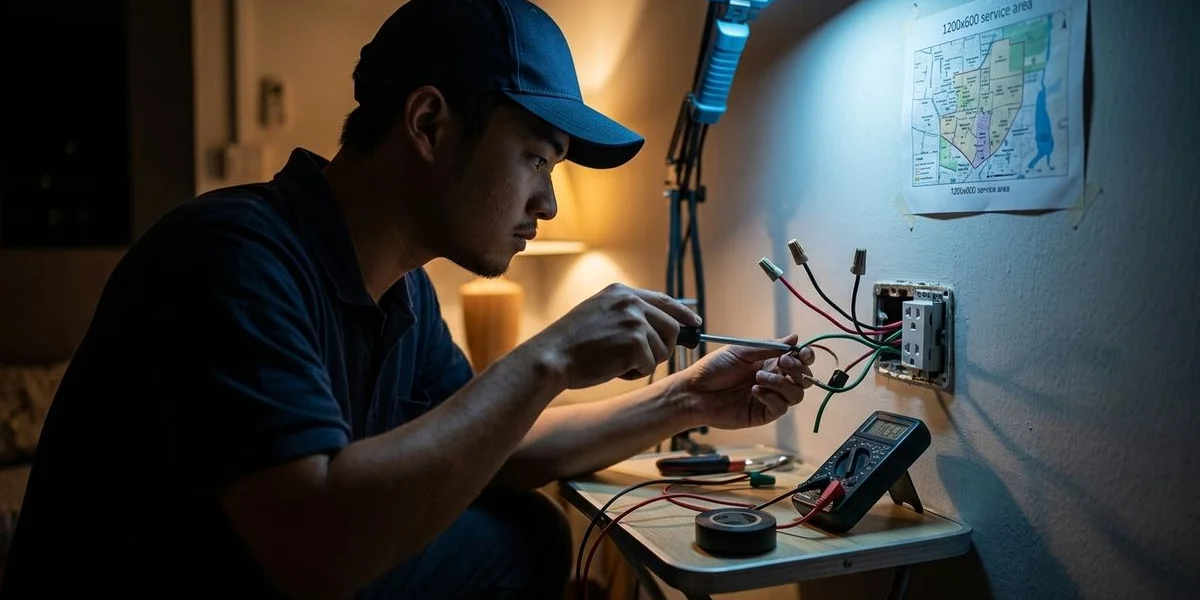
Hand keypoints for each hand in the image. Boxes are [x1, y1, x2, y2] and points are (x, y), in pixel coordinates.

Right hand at [526, 283, 701, 388]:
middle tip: (643, 360)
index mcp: (621, 292)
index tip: (694, 323)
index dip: (682, 313)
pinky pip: (650, 365)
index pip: (663, 300)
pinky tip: (612, 369)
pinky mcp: (635, 342)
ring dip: (644, 362)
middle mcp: (630, 301)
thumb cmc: (571, 346)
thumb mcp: (600, 316)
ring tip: (615, 363)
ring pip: (662, 349)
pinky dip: (634, 373)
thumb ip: (628, 316)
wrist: (550, 358)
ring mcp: (634, 320)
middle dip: (664, 348)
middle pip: (671, 327)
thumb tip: (665, 329)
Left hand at [677, 334, 815, 429]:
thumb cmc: (714, 369)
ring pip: (796, 394)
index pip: (799, 360)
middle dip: (798, 369)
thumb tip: (795, 338)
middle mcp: (774, 379)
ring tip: (759, 379)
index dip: (806, 356)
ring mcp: (770, 397)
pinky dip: (772, 398)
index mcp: (770, 361)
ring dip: (782, 383)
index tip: (801, 353)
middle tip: (781, 363)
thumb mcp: (741, 351)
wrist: (695, 392)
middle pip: (804, 378)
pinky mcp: (764, 413)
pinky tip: (754, 391)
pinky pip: (781, 408)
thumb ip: (769, 346)